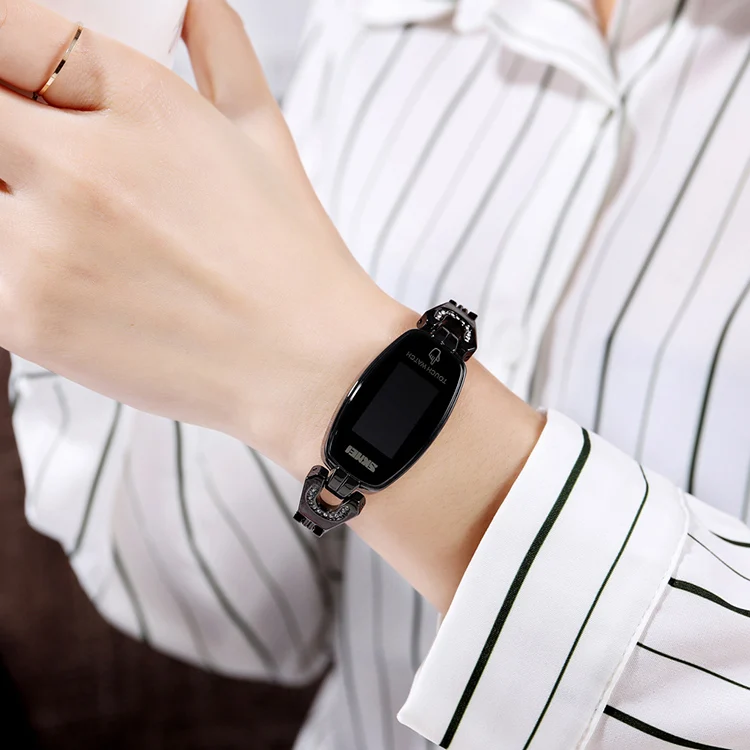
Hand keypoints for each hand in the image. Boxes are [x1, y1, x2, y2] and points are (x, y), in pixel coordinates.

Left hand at [0, 0, 410, 470]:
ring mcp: (45, 244)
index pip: (7, 29)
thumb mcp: (265, 131)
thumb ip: (219, 49)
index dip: (0, 49)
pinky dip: (8, 261)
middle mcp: (82, 165)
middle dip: (3, 125)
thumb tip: (191, 5)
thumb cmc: (291, 258)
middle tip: (33, 156)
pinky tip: (60, 272)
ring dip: (3, 197)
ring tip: (52, 219)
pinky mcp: (27, 316)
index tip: (14, 81)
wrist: (307, 363)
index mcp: (141, 103)